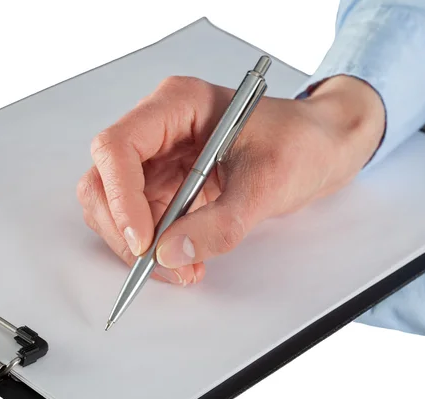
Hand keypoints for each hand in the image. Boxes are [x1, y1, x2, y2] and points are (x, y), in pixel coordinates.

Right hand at [77, 75, 384, 284]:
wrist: (320, 148)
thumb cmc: (302, 142)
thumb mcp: (268, 182)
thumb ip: (220, 222)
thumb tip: (172, 254)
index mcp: (177, 104)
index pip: (118, 147)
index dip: (122, 197)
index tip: (144, 241)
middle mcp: (158, 128)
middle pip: (104, 180)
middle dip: (123, 228)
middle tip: (156, 263)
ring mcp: (158, 158)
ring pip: (114, 206)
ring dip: (138, 245)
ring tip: (181, 268)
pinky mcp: (165, 184)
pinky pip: (140, 221)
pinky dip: (154, 248)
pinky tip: (183, 261)